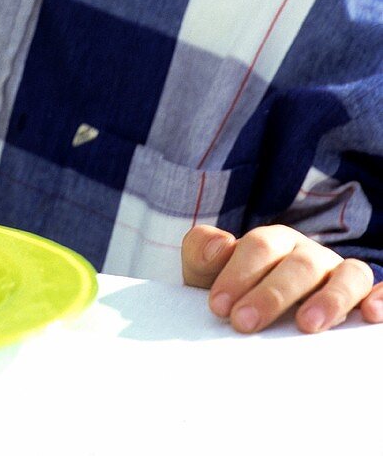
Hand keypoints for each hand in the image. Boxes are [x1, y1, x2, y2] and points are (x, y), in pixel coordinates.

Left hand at [182, 223, 382, 333]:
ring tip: (307, 325)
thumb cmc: (235, 293)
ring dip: (329, 299)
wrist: (256, 314)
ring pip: (347, 275)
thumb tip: (218, 244)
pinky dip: (380, 298)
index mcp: (274, 241)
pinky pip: (378, 290)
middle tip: (244, 323)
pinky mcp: (362, 298)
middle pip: (299, 264)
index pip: (260, 247)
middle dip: (271, 294)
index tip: (219, 306)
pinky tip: (370, 315)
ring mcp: (339, 275)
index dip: (239, 274)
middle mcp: (309, 254)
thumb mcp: (208, 273)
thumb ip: (202, 251)